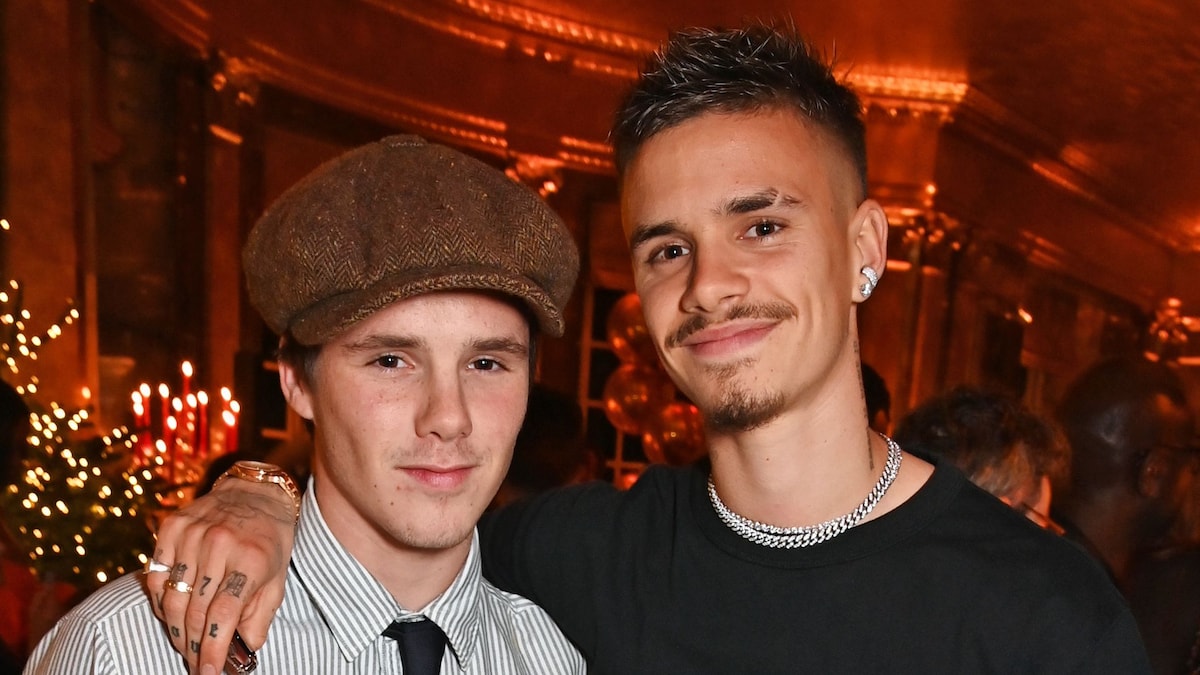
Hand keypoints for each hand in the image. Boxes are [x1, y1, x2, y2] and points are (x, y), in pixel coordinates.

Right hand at [145, 478, 296, 673]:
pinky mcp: (172, 526)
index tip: (209, 672)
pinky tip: (169, 612)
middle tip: (196, 663)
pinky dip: (159, 599)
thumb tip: (245, 651)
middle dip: (193, 645)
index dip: (214, 649)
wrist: (255, 492)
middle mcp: (221, 544)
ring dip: (175, 629)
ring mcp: (193, 533)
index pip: (223, 614)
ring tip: (184, 643)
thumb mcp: (278, 578)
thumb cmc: (270, 541)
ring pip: (171, 596)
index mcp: (252, 559)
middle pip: (194, 610)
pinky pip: (155, 574)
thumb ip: (260, 615)